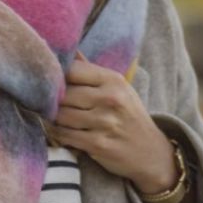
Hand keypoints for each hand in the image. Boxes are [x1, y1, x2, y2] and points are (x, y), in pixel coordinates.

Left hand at [50, 53, 179, 194]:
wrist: (152, 153)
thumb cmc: (129, 117)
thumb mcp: (119, 89)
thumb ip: (91, 71)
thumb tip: (66, 49)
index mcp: (114, 80)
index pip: (71, 70)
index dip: (57, 77)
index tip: (53, 84)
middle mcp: (110, 99)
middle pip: (62, 94)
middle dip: (53, 101)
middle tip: (50, 105)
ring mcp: (105, 123)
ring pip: (60, 116)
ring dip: (54, 119)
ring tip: (57, 119)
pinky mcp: (98, 144)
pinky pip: (65, 135)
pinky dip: (59, 135)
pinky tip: (63, 133)